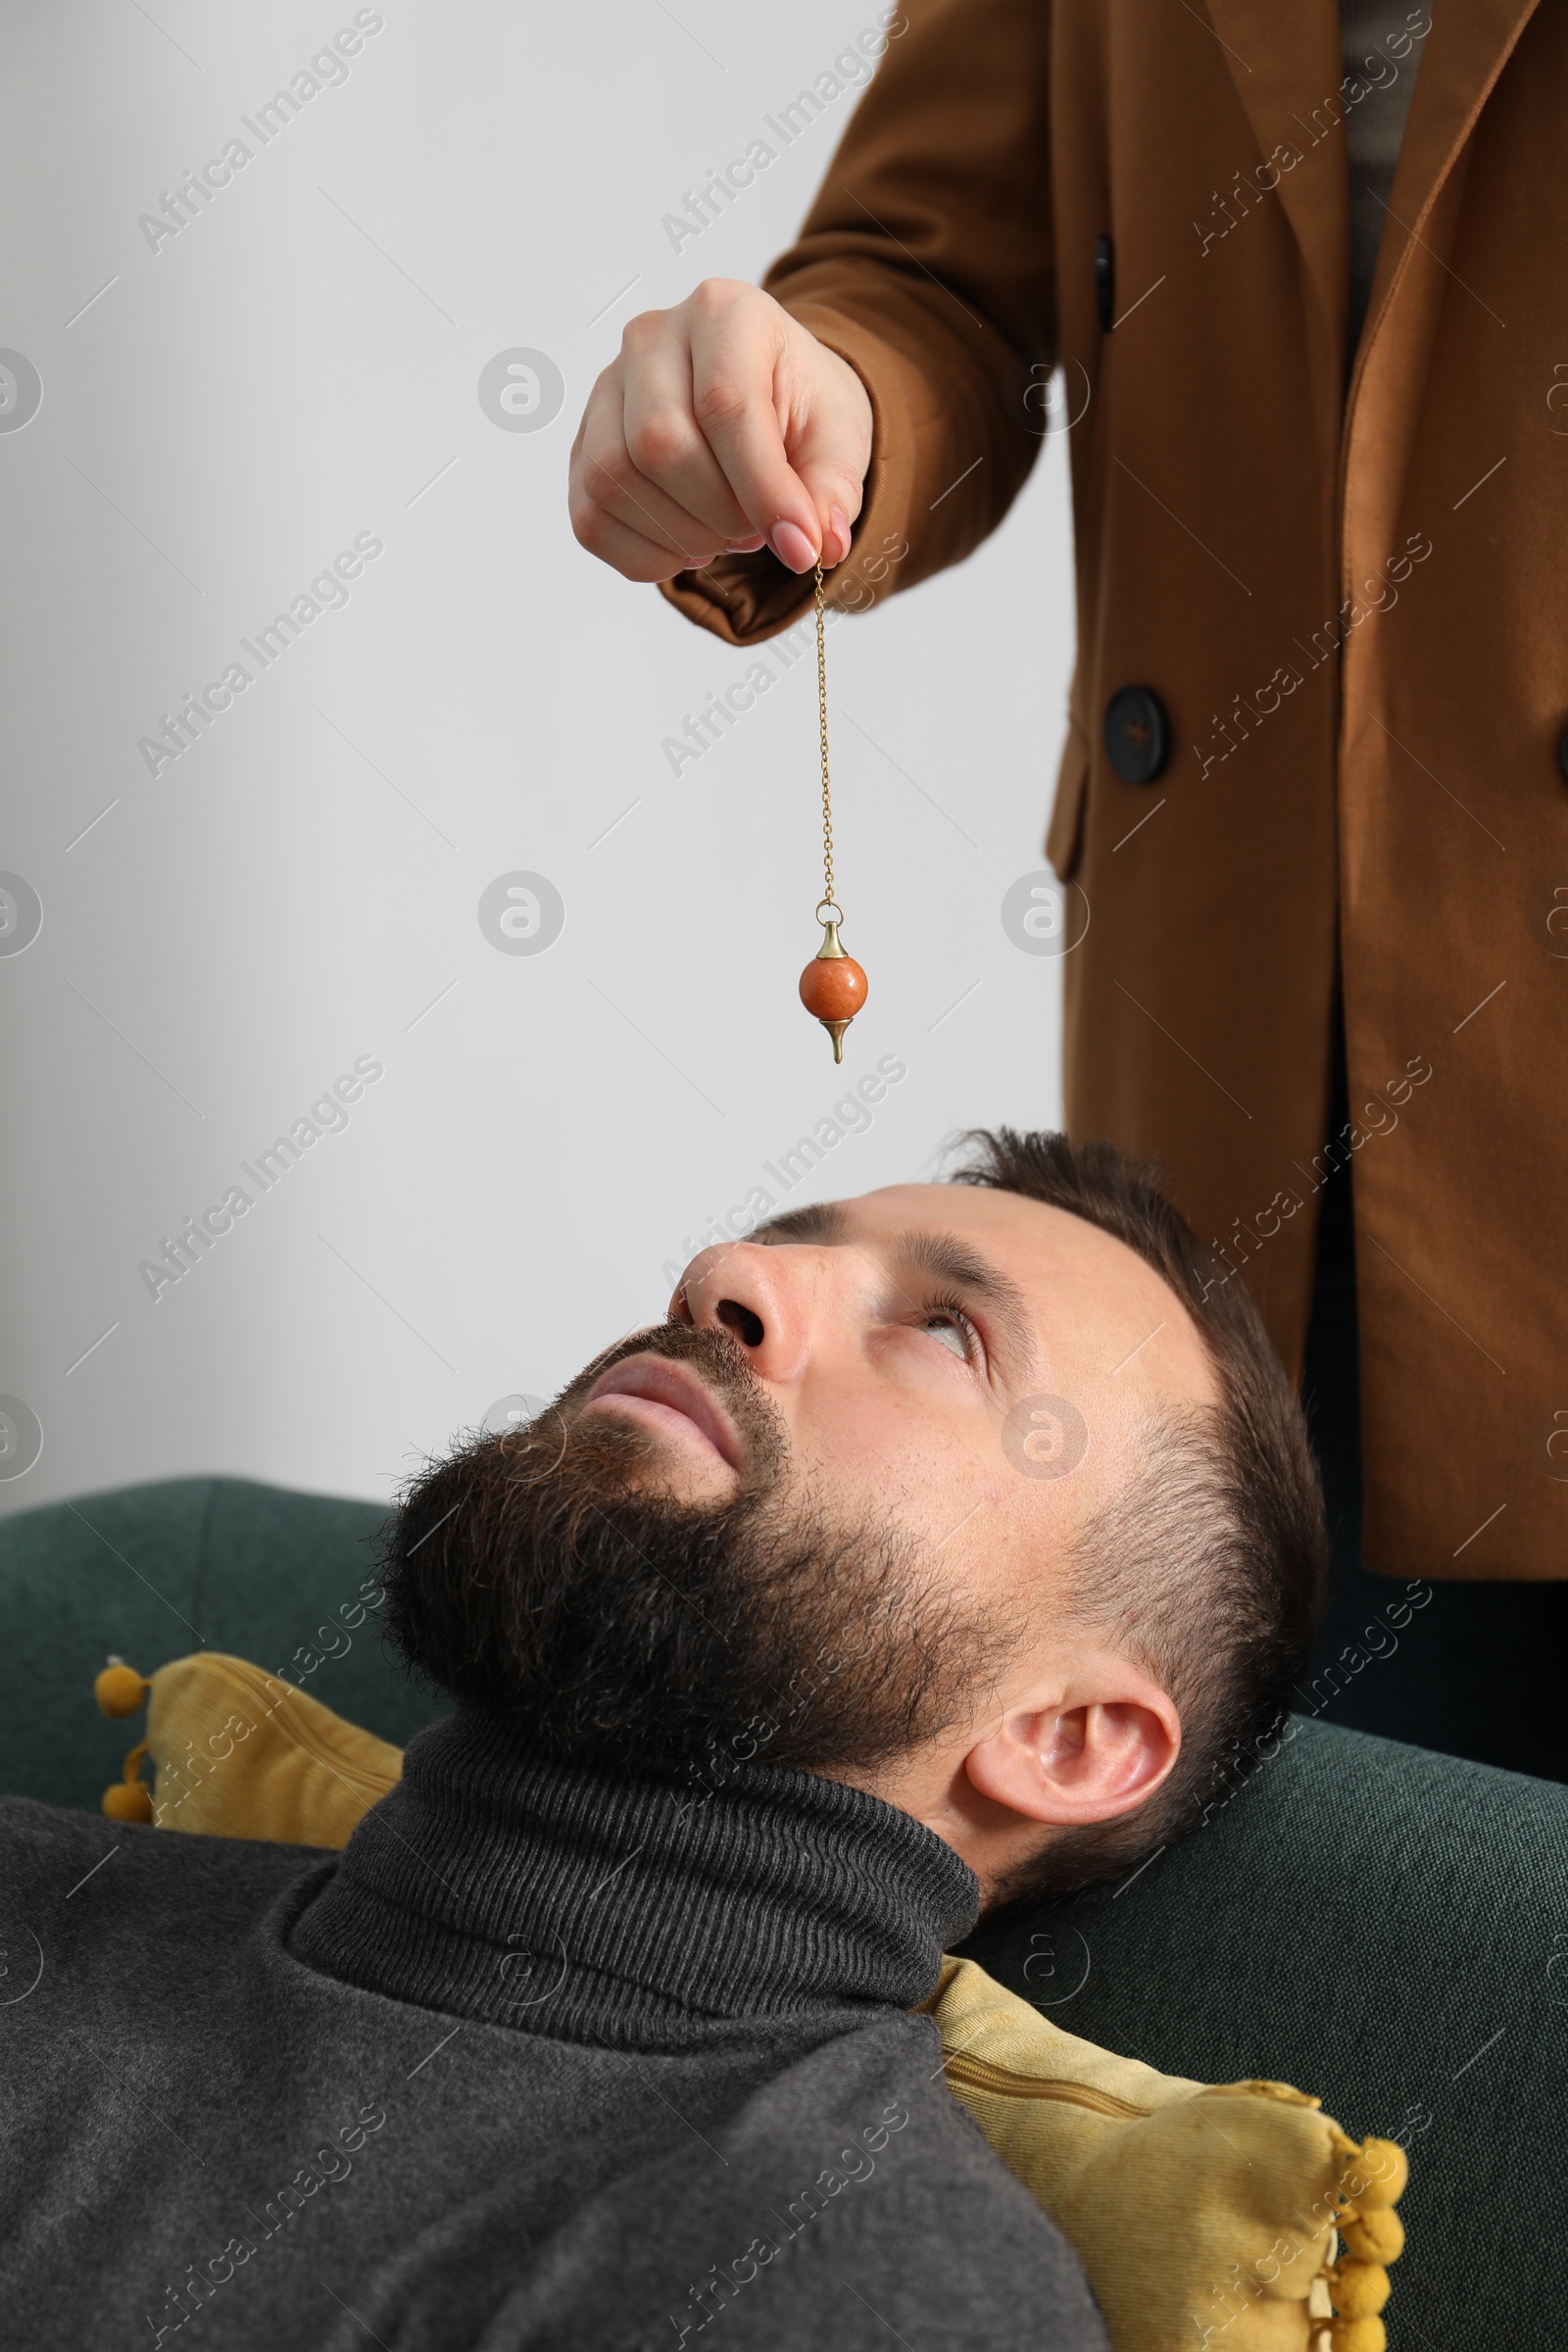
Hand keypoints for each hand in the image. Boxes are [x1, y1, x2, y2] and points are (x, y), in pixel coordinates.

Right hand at [568, 279, 873, 583]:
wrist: (765, 396)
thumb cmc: (798, 408)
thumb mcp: (838, 438)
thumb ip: (833, 488)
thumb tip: (819, 545)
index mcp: (724, 313)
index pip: (726, 405)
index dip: (763, 491)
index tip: (800, 547)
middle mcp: (651, 338)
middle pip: (659, 445)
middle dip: (718, 513)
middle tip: (757, 530)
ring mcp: (606, 389)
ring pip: (613, 481)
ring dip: (681, 536)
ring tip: (725, 533)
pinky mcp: (583, 443)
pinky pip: (590, 517)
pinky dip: (643, 556)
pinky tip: (686, 549)